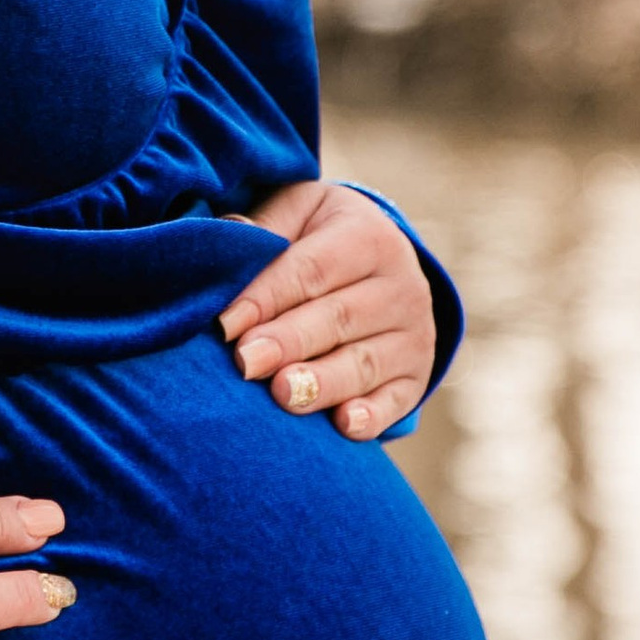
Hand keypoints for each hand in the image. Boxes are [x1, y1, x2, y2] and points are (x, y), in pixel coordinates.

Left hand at [218, 178, 434, 441]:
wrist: (378, 261)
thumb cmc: (317, 237)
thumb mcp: (296, 214)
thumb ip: (264, 231)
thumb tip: (228, 239)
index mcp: (368, 235)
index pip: (311, 269)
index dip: (266, 297)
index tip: (224, 325)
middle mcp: (401, 284)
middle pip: (338, 318)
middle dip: (289, 342)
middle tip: (246, 362)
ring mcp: (414, 334)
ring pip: (365, 363)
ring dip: (323, 382)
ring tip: (284, 394)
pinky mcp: (416, 376)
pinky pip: (396, 400)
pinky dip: (372, 416)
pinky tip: (344, 425)